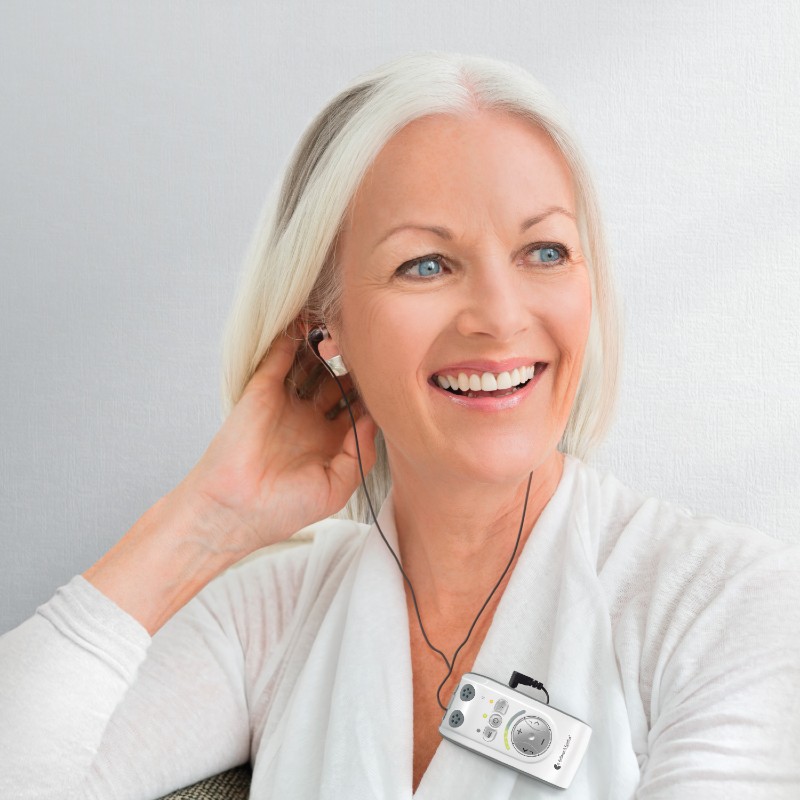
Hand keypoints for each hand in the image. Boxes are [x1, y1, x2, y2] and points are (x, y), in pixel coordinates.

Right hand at [174, 325, 378, 553]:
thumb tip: (374, 417)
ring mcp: (286, 401)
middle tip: (372, 349)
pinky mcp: (262, 389)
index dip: (374, 393)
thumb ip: (361, 453)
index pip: (359, 407)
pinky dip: (293, 338)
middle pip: (340, 381)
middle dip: (355, 366)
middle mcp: (310, 418)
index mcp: (331, 441)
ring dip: (327, 347)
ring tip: (347, 331)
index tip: (391, 379)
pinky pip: (280, 357)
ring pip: (312, 365)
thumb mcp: (336, 488)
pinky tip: (311, 324)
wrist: (234, 510)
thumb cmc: (283, 508)